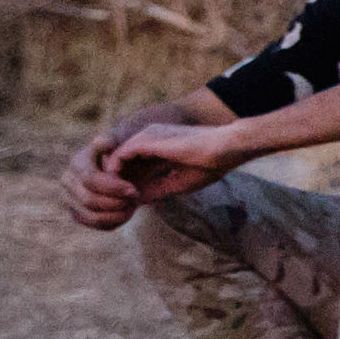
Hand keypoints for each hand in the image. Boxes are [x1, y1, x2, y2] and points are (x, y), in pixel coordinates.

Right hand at [62, 131, 145, 228]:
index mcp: (77, 162)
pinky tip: (127, 212)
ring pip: (91, 216)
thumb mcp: (124, 139)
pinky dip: (113, 222)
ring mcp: (69, 198)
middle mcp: (68, 180)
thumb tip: (102, 142)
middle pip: (89, 201)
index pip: (90, 180)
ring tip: (133, 205)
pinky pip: (94, 225)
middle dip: (116, 202)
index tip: (134, 190)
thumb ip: (113, 139)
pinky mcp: (76, 213)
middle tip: (136, 199)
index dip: (113, 188)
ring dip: (117, 214)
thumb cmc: (127, 151)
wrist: (127, 165)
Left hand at [70, 121, 230, 225]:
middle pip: (119, 159)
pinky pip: (118, 157)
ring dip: (112, 179)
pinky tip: (122, 191)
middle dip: (115, 181)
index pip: (131, 162)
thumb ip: (158, 188)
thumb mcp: (179, 181)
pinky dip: (116, 175)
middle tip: (116, 202)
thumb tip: (139, 201)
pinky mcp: (146, 141)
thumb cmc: (212, 164)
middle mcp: (149, 136)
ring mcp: (146, 137)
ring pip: (114, 157)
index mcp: (158, 144)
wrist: (227, 148)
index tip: (128, 201)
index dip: (127, 182)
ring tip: (116, 198)